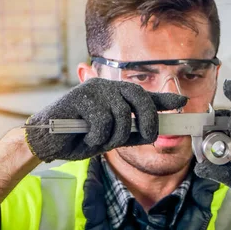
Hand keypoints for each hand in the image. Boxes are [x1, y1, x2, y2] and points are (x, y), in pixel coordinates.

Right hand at [25, 78, 186, 161]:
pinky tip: (87, 138)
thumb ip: (133, 132)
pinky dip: (98, 136)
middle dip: (148, 120)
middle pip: (139, 98)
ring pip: (121, 114)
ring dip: (114, 136)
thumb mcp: (112, 137)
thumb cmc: (80, 137)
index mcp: (115, 95)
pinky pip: (102, 120)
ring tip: (99, 140)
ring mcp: (92, 89)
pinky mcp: (78, 97)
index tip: (183, 101)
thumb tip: (156, 131)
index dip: (164, 98)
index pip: (144, 94)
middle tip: (148, 137)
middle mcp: (106, 86)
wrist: (48, 143)